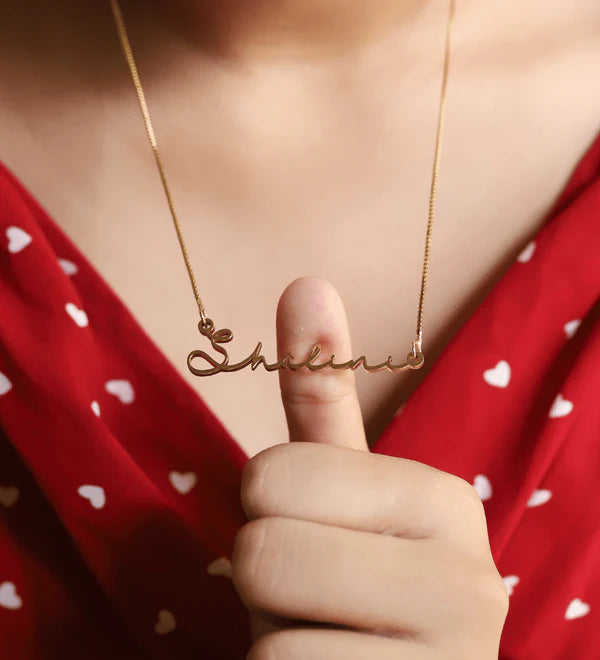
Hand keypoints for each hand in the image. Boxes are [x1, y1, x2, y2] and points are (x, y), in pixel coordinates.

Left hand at [232, 277, 507, 658]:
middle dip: (269, 581)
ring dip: (278, 641)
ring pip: (270, 640)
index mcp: (444, 500)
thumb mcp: (335, 492)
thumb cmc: (350, 583)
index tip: (315, 536)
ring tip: (330, 643)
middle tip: (316, 600)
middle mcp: (471, 582)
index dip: (267, 512)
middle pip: (262, 552)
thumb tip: (305, 279)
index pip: (269, 478)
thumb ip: (321, 396)